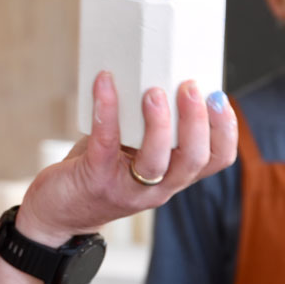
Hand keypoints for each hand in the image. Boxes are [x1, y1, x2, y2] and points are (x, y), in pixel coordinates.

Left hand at [16, 71, 237, 245]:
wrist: (58, 212)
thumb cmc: (100, 172)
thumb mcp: (134, 153)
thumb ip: (150, 127)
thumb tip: (157, 71)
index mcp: (174, 176)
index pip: (216, 160)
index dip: (226, 130)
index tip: (219, 97)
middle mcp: (158, 187)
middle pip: (194, 160)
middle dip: (198, 121)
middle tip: (190, 87)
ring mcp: (128, 187)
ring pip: (157, 162)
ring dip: (159, 124)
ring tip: (153, 91)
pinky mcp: (96, 178)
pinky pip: (106, 142)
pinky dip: (107, 110)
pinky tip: (104, 83)